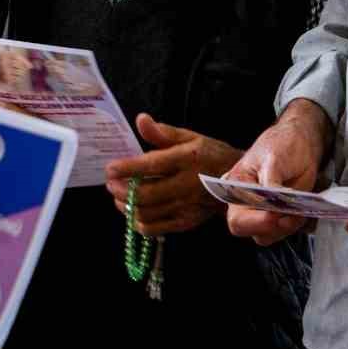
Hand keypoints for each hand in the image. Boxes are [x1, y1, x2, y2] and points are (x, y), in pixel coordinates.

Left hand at [102, 114, 242, 235]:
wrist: (237, 184)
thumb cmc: (209, 155)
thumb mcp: (190, 137)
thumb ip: (163, 132)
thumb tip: (141, 119)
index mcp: (187, 159)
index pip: (151, 165)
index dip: (127, 168)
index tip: (110, 168)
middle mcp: (186, 185)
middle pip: (145, 194)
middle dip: (121, 190)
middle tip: (111, 183)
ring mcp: (186, 207)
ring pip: (147, 213)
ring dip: (126, 206)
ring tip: (119, 196)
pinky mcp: (186, 222)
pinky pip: (154, 228)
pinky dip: (137, 222)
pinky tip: (133, 211)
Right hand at [226, 99, 330, 245]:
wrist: (302, 142)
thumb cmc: (282, 145)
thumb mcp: (273, 159)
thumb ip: (270, 182)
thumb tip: (272, 203)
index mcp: (236, 189)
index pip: (237, 219)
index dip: (257, 222)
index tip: (276, 213)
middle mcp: (247, 205)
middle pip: (256, 233)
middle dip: (276, 227)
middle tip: (292, 212)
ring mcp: (265, 212)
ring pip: (273, 235)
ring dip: (289, 225)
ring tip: (300, 206)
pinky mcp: (282, 215)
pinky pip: (287, 231)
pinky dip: (298, 223)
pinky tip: (304, 208)